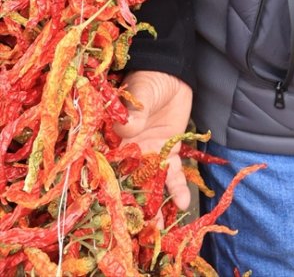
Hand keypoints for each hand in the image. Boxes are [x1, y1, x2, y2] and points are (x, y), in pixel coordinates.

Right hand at [114, 70, 193, 214]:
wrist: (170, 70)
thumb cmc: (146, 79)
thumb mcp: (139, 92)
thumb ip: (133, 110)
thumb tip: (128, 128)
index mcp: (111, 137)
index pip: (105, 165)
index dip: (106, 185)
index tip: (108, 205)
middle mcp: (128, 150)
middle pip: (126, 182)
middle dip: (130, 204)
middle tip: (134, 228)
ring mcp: (148, 153)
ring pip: (149, 183)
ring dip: (154, 205)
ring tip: (158, 226)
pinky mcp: (168, 151)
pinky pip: (172, 173)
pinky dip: (177, 187)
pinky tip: (182, 202)